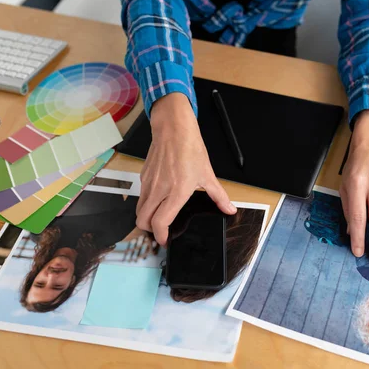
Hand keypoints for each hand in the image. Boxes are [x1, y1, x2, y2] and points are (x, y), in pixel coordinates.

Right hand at [136, 93, 235, 244]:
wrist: (173, 128)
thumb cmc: (190, 148)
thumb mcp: (208, 174)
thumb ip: (219, 195)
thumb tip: (229, 208)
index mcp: (177, 191)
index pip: (160, 222)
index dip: (161, 235)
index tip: (166, 239)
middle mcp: (160, 189)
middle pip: (142, 220)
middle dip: (149, 230)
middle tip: (160, 231)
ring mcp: (149, 182)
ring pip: (139, 209)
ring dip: (146, 217)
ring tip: (158, 218)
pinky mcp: (144, 176)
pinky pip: (141, 195)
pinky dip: (146, 202)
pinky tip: (158, 199)